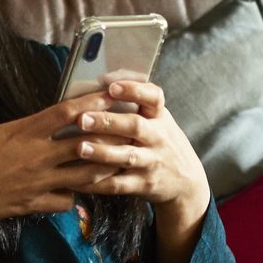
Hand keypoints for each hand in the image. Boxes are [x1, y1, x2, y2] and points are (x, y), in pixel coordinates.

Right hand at [0, 98, 120, 230]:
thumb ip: (23, 131)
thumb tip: (42, 125)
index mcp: (23, 133)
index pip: (66, 113)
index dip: (93, 103)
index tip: (112, 94)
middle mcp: (35, 157)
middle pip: (84, 145)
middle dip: (110, 137)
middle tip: (131, 130)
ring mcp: (36, 183)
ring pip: (83, 176)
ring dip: (103, 168)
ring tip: (120, 161)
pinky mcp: (31, 205)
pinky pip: (64, 201)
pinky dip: (72, 196)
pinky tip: (74, 193)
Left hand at [67, 72, 209, 229]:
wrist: (187, 181)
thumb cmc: (160, 141)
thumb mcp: (157, 119)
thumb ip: (135, 102)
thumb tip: (100, 78)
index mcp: (159, 116)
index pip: (153, 97)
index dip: (133, 90)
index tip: (112, 87)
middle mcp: (157, 137)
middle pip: (135, 127)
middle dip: (108, 122)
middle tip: (83, 119)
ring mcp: (151, 162)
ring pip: (127, 156)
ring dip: (102, 152)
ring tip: (80, 148)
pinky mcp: (143, 184)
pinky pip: (118, 184)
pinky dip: (96, 183)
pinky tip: (75, 179)